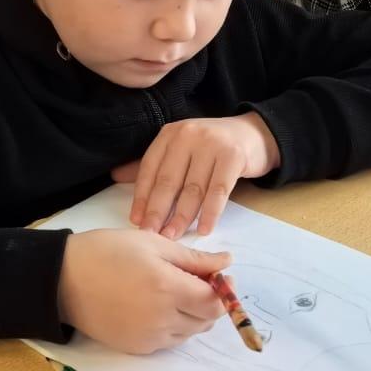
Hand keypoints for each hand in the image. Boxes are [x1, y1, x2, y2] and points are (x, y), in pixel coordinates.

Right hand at [57, 229, 228, 354]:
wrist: (62, 280)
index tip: (218, 275)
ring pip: (189, 333)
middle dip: (208, 301)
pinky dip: (171, 325)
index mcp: (168, 288)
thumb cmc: (106, 252)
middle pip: (206, 320)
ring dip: (191, 315)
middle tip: (193, 280)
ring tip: (170, 291)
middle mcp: (163, 319)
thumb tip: (226, 263)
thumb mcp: (151, 243)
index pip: (215, 301)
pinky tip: (153, 306)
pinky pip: (168, 340)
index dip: (223, 289)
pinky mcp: (137, 348)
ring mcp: (150, 338)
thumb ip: (193, 258)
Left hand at [124, 113, 279, 237]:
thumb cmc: (211, 147)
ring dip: (181, 216)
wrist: (254, 134)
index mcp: (169, 135)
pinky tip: (203, 229)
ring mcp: (211, 144)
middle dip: (158, 211)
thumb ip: (154, 165)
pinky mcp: (233, 156)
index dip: (141, 196)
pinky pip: (218, 191)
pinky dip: (210, 212)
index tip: (135, 221)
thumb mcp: (181, 150)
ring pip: (192, 188)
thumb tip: (116, 177)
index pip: (149, 168)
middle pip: (168, 180)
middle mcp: (187, 135)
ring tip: (173, 237)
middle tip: (150, 234)